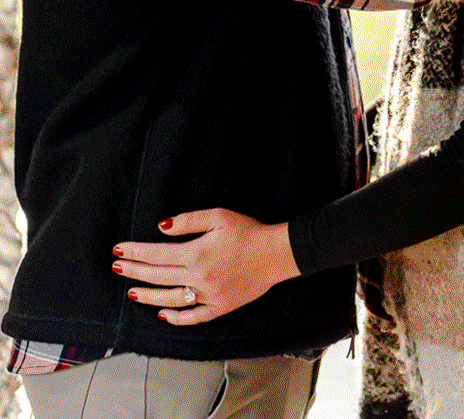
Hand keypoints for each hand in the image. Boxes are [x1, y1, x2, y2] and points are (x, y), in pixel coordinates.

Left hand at [112, 208, 299, 324]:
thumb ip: (189, 220)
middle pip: (158, 276)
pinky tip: (163, 315)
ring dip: (148, 296)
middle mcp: (198, 277)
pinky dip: (175, 318)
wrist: (275, 254)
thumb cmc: (248, 231)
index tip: (119, 250)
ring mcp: (208, 295)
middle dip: (134, 271)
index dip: (135, 252)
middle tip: (117, 267)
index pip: (156, 254)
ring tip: (131, 293)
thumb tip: (162, 228)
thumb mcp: (219, 216)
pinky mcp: (219, 307)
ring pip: (170, 300)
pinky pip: (193, 317)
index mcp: (196, 253)